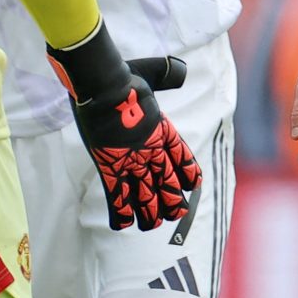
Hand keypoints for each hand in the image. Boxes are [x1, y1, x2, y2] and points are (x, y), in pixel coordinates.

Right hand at [48, 24, 199, 228]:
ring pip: (145, 195)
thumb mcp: (152, 71)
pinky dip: (119, 213)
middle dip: (173, 200)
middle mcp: (149, 150)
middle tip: (179, 213)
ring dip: (149, 213)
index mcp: (161, 130)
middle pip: (167, 182)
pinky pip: (116, 196)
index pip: (181, 156)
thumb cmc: (124, 76)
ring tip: (152, 225)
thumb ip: (169, 73)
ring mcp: (130, 160)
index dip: (188, 171)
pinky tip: (122, 225)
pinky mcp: (109, 166)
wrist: (104, 84)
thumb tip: (182, 72)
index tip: (194, 183)